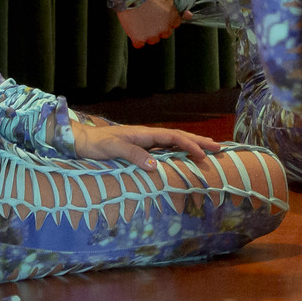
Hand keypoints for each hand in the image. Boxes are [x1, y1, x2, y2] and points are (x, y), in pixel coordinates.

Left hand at [71, 121, 218, 169]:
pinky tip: (186, 154)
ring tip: (209, 149)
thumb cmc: (96, 145)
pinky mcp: (143, 147)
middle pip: (180, 136)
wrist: (82, 141)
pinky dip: (181, 149)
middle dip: (200, 141)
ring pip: (175, 141)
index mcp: (145, 133)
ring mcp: (147, 141)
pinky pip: (167, 147)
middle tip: (219, 147)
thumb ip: (134, 155)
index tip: (203, 154)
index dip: (190, 145)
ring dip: (193, 144)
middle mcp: (149, 135)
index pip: (174, 137)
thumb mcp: (113, 149)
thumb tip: (155, 166)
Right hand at [117, 0, 189, 48]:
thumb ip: (178, 9)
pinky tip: (134, 31)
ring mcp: (152, 35)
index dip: (166, 20)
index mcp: (173, 19)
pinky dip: (137, 39)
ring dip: (148, 34)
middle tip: (148, 17)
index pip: (174, 25)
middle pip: (164, 33)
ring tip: (140, 22)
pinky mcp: (139, 38)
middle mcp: (164, 29)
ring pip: (152, 40)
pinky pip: (139, 44)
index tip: (159, 15)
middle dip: (158, 28)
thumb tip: (189, 15)